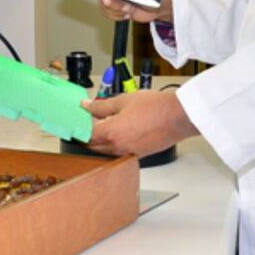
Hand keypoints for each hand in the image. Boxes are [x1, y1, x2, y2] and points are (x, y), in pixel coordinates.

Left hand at [82, 90, 197, 156]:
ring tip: (101, 124)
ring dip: (99, 140)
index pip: (85, 134)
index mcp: (111, 133)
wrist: (178, 117)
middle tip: (86, 121)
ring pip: (105, 150)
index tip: (75, 120)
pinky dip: (113, 144)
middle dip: (87, 134)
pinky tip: (117, 131)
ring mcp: (128, 152)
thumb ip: (102, 105)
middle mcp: (117, 147)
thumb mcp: (124, 100)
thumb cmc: (155, 107)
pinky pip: (118, 152)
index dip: (78, 126)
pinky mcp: (138, 154)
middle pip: (93, 145)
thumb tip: (87, 106)